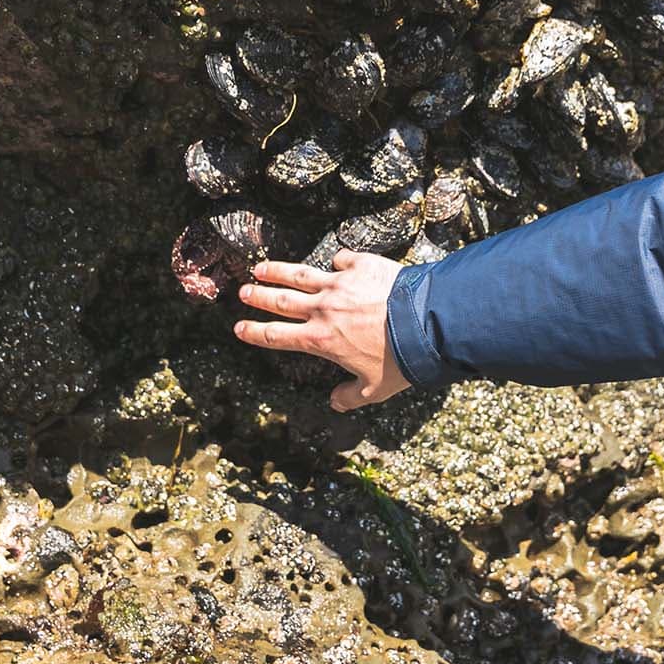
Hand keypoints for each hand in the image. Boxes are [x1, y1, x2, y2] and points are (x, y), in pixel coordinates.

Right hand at [232, 252, 411, 411]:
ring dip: (279, 271)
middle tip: (243, 292)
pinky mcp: (362, 266)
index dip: (254, 332)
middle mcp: (323, 309)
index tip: (238, 328)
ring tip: (261, 267)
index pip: (277, 336)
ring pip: (301, 275)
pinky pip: (343, 259)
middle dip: (258, 296)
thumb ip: (350, 396)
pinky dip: (339, 261)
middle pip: (280, 300)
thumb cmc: (400, 360)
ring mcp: (341, 284)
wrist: (425, 324)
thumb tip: (336, 403)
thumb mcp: (374, 389)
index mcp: (320, 339)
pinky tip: (338, 262)